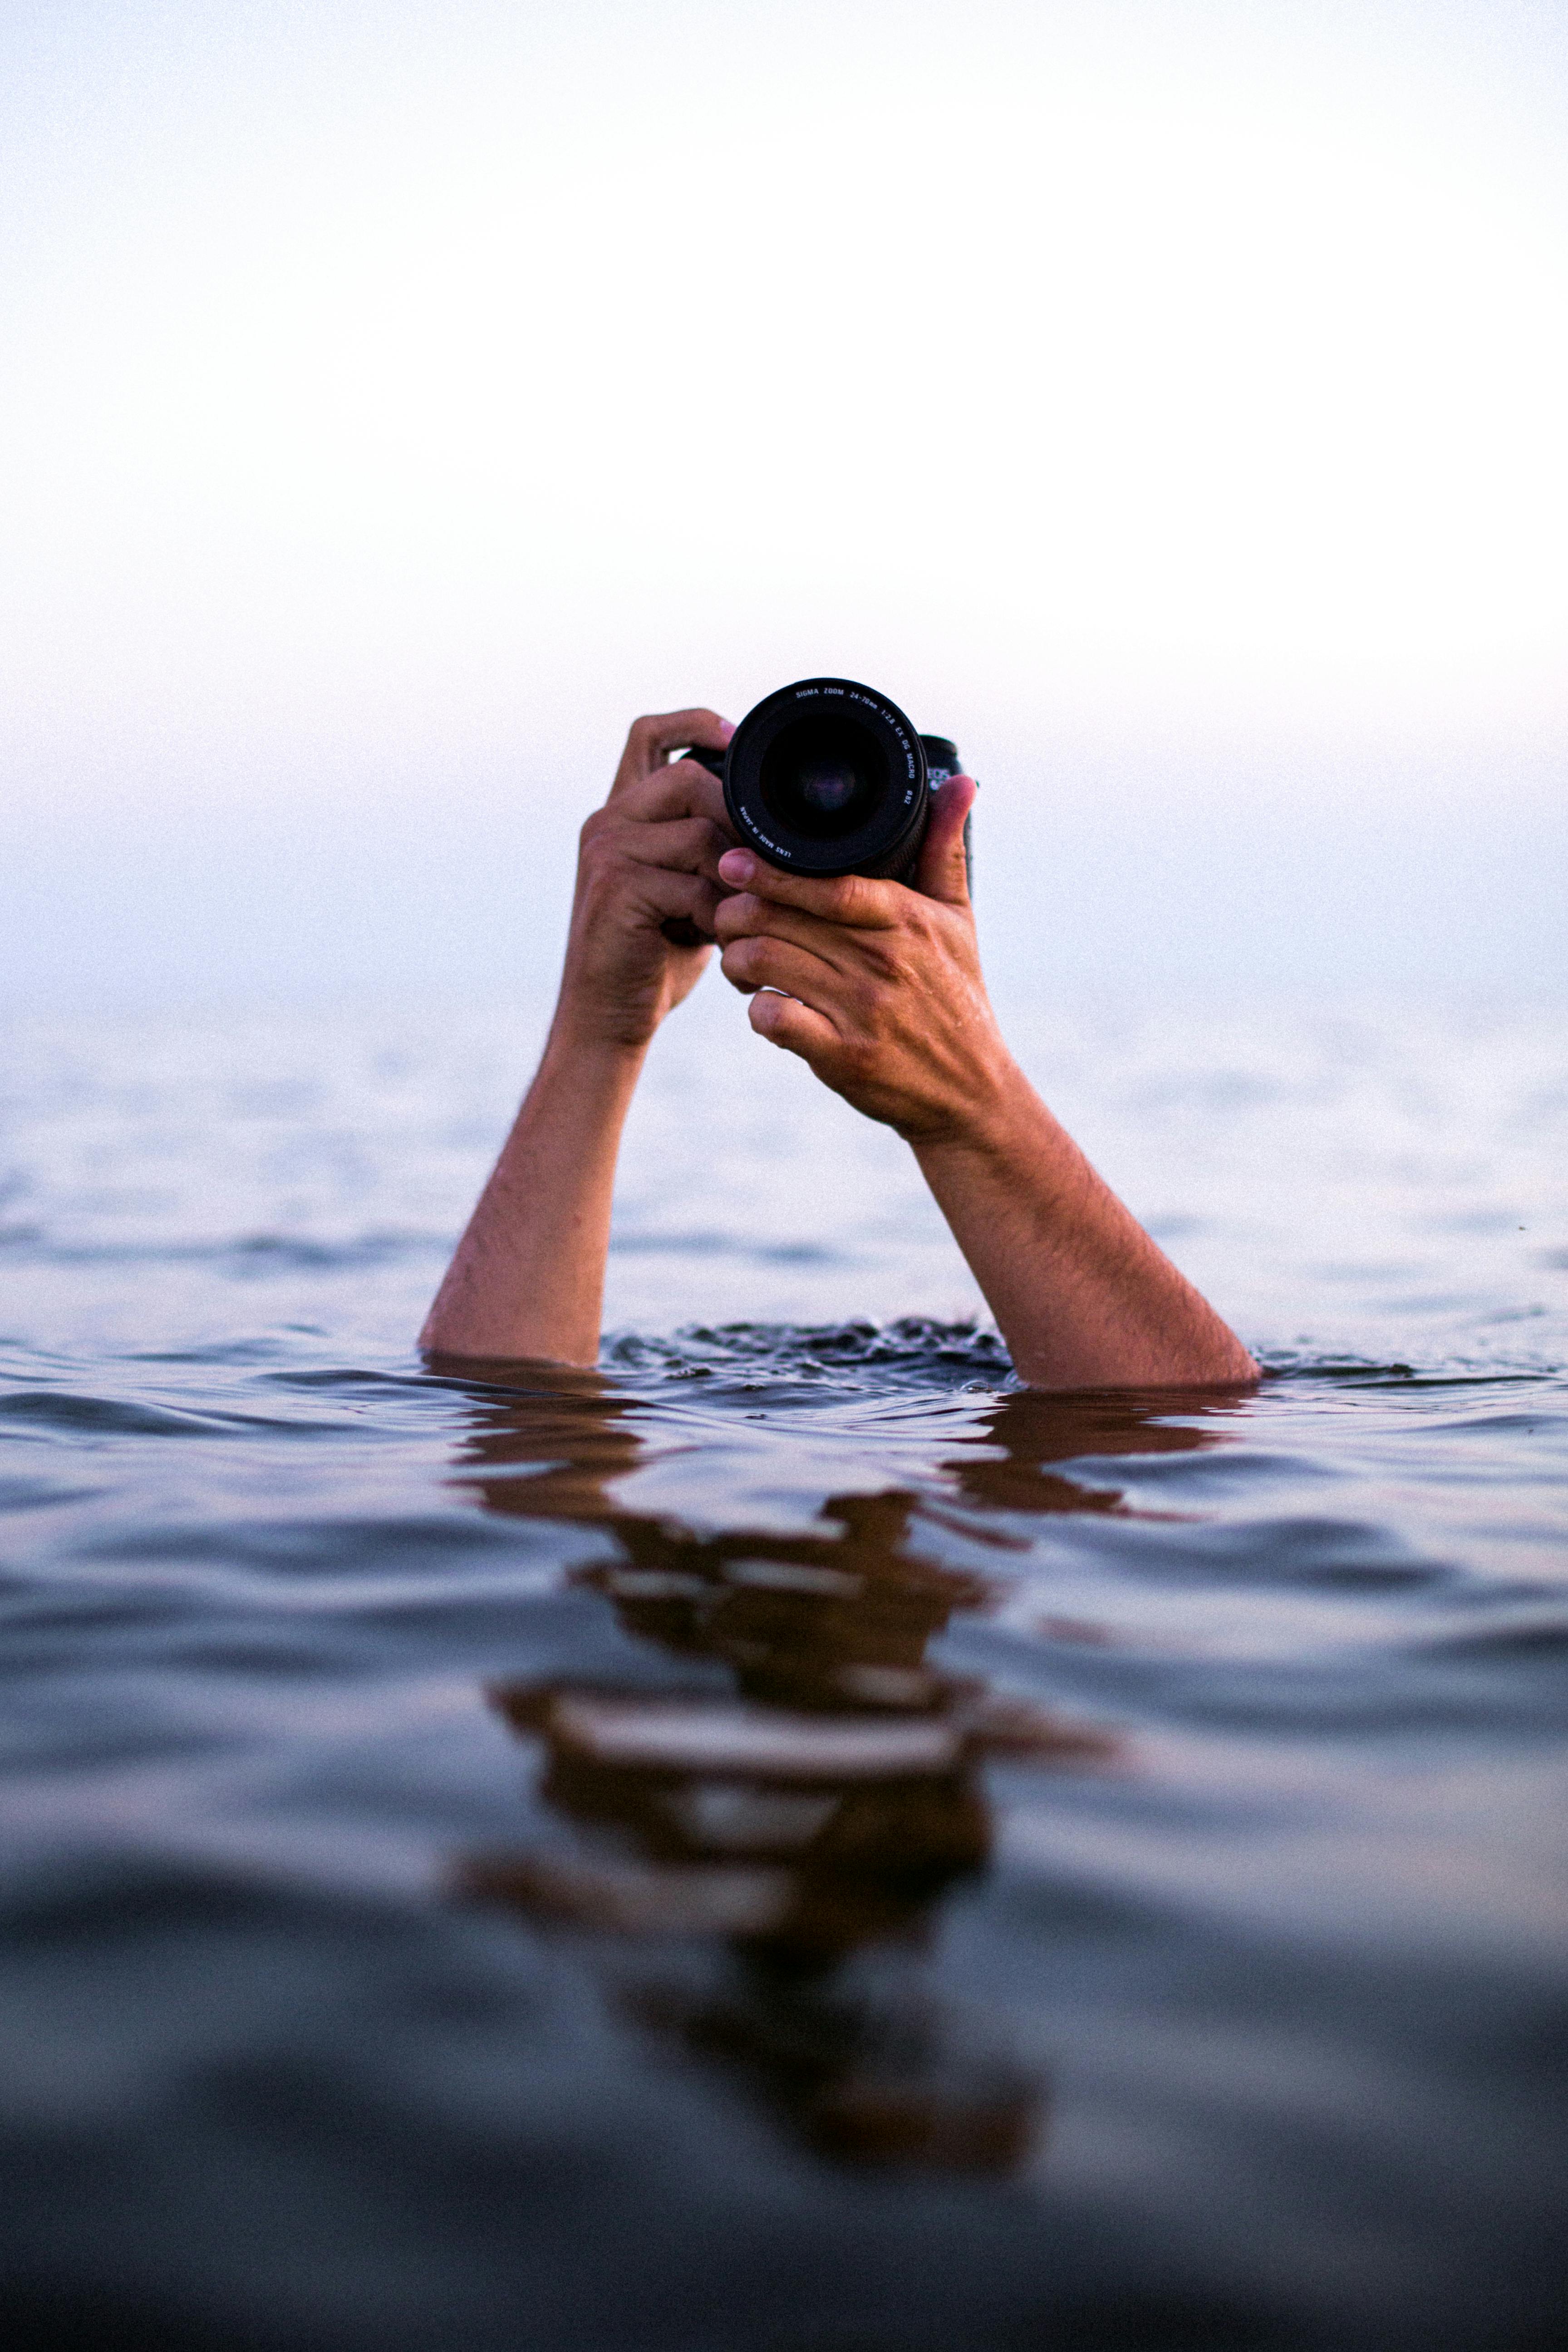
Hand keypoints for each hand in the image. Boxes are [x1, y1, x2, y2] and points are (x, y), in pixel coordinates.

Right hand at [557, 708, 735, 1051]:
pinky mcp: (617, 886)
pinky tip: (719, 940)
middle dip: (736, 816)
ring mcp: (607, 851)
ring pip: (699, 830)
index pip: (649, 735)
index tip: (736, 737)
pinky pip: (693, 882)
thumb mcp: (687, 892)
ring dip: (735, 874)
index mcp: (621, 814)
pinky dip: (718, 913)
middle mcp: (607, 822)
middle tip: (760, 866)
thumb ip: (709, 852)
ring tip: (739, 915)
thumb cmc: (653, 957)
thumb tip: (768, 832)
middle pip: (688, 776)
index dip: (696, 723)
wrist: (606, 1016)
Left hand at [712, 776, 1016, 1145]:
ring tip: (739, 958)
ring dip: (737, 959)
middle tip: (725, 915)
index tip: (733, 859)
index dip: (773, 871)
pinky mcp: (843, 1056)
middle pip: (782, 919)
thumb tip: (960, 780)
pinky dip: (757, 1010)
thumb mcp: (959, 921)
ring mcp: (862, 1011)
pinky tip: (762, 1004)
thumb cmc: (957, 997)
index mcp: (907, 920)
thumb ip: (945, 850)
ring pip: (766, 964)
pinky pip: (775, 1020)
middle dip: (737, 913)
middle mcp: (883, 962)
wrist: (970, 1092)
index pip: (829, 884)